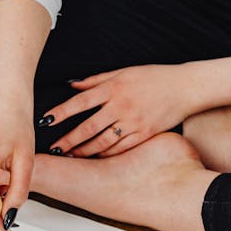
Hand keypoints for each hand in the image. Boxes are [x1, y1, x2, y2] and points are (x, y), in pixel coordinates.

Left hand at [43, 64, 192, 156]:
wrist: (185, 88)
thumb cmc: (153, 77)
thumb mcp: (123, 72)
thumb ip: (96, 80)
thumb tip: (72, 84)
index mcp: (114, 88)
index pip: (81, 102)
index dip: (61, 112)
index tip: (46, 121)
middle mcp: (121, 106)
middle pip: (88, 127)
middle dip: (68, 139)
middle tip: (53, 148)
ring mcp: (133, 123)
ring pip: (102, 142)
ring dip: (84, 150)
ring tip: (70, 155)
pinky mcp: (144, 134)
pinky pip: (120, 148)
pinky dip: (105, 154)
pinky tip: (94, 158)